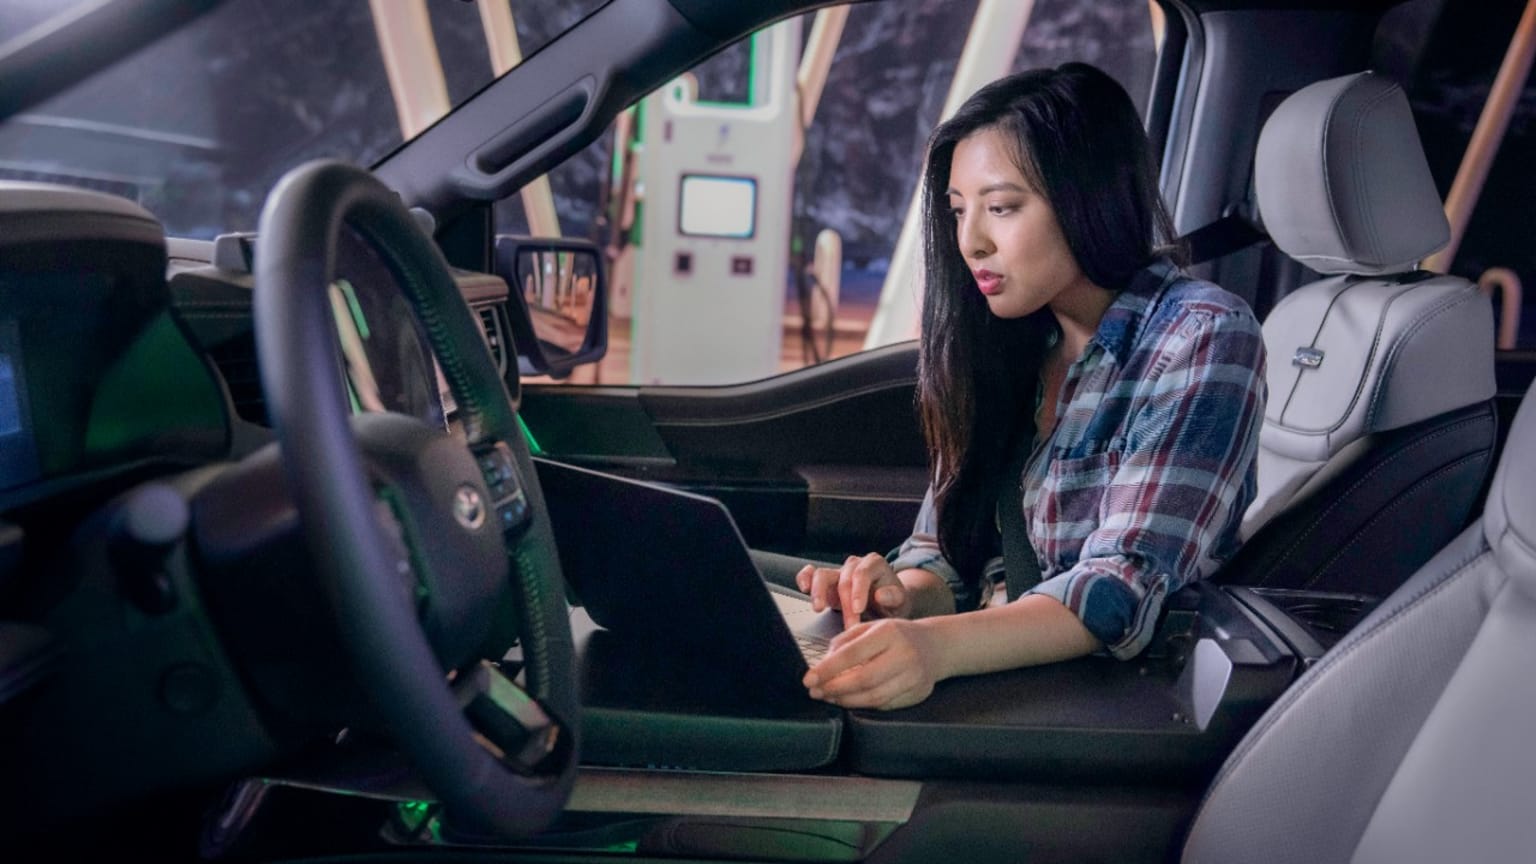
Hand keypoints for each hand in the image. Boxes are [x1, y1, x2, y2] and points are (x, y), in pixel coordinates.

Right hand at [796, 553, 911, 630]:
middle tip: (850, 624)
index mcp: (874, 564)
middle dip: (845, 604)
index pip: (862, 574)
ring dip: (819, 592)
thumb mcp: (901, 601)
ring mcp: (839, 572)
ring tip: (818, 608)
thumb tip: (880, 595)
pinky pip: (811, 574)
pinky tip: (803, 588)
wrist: (888, 605)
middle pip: (843, 579)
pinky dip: (805, 578)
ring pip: (822, 574)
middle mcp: (855, 565)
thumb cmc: (893, 602)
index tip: (858, 609)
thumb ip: (893, 597)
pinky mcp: (826, 582)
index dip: (858, 591)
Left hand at [803, 618, 941, 709]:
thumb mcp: (872, 627)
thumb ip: (846, 641)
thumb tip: (824, 662)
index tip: (809, 679)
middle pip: (863, 679)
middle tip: (815, 692)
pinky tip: (851, 701)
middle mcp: (903, 654)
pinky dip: (864, 705)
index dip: (827, 669)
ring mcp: (913, 676)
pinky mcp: (918, 693)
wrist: (936, 646)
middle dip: (834, 688)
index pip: (852, 654)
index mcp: (889, 632)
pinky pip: (885, 705)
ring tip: (830, 697)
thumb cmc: (897, 635)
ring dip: (847, 700)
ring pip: (874, 697)